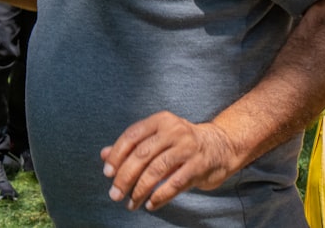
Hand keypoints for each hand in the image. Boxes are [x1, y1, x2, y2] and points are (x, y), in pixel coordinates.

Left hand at [100, 111, 238, 211]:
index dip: (117, 155)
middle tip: (114, 194)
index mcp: (160, 120)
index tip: (107, 173)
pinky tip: (150, 204)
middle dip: (125, 176)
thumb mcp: (158, 137)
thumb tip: (104, 155)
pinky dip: (160, 196)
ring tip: (131, 203)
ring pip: (156, 170)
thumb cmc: (181, 143)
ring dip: (140, 190)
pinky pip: (175, 183)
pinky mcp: (199, 165)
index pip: (132, 136)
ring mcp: (188, 147)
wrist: (220, 145)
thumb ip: (132, 145)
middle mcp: (174, 130)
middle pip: (142, 154)